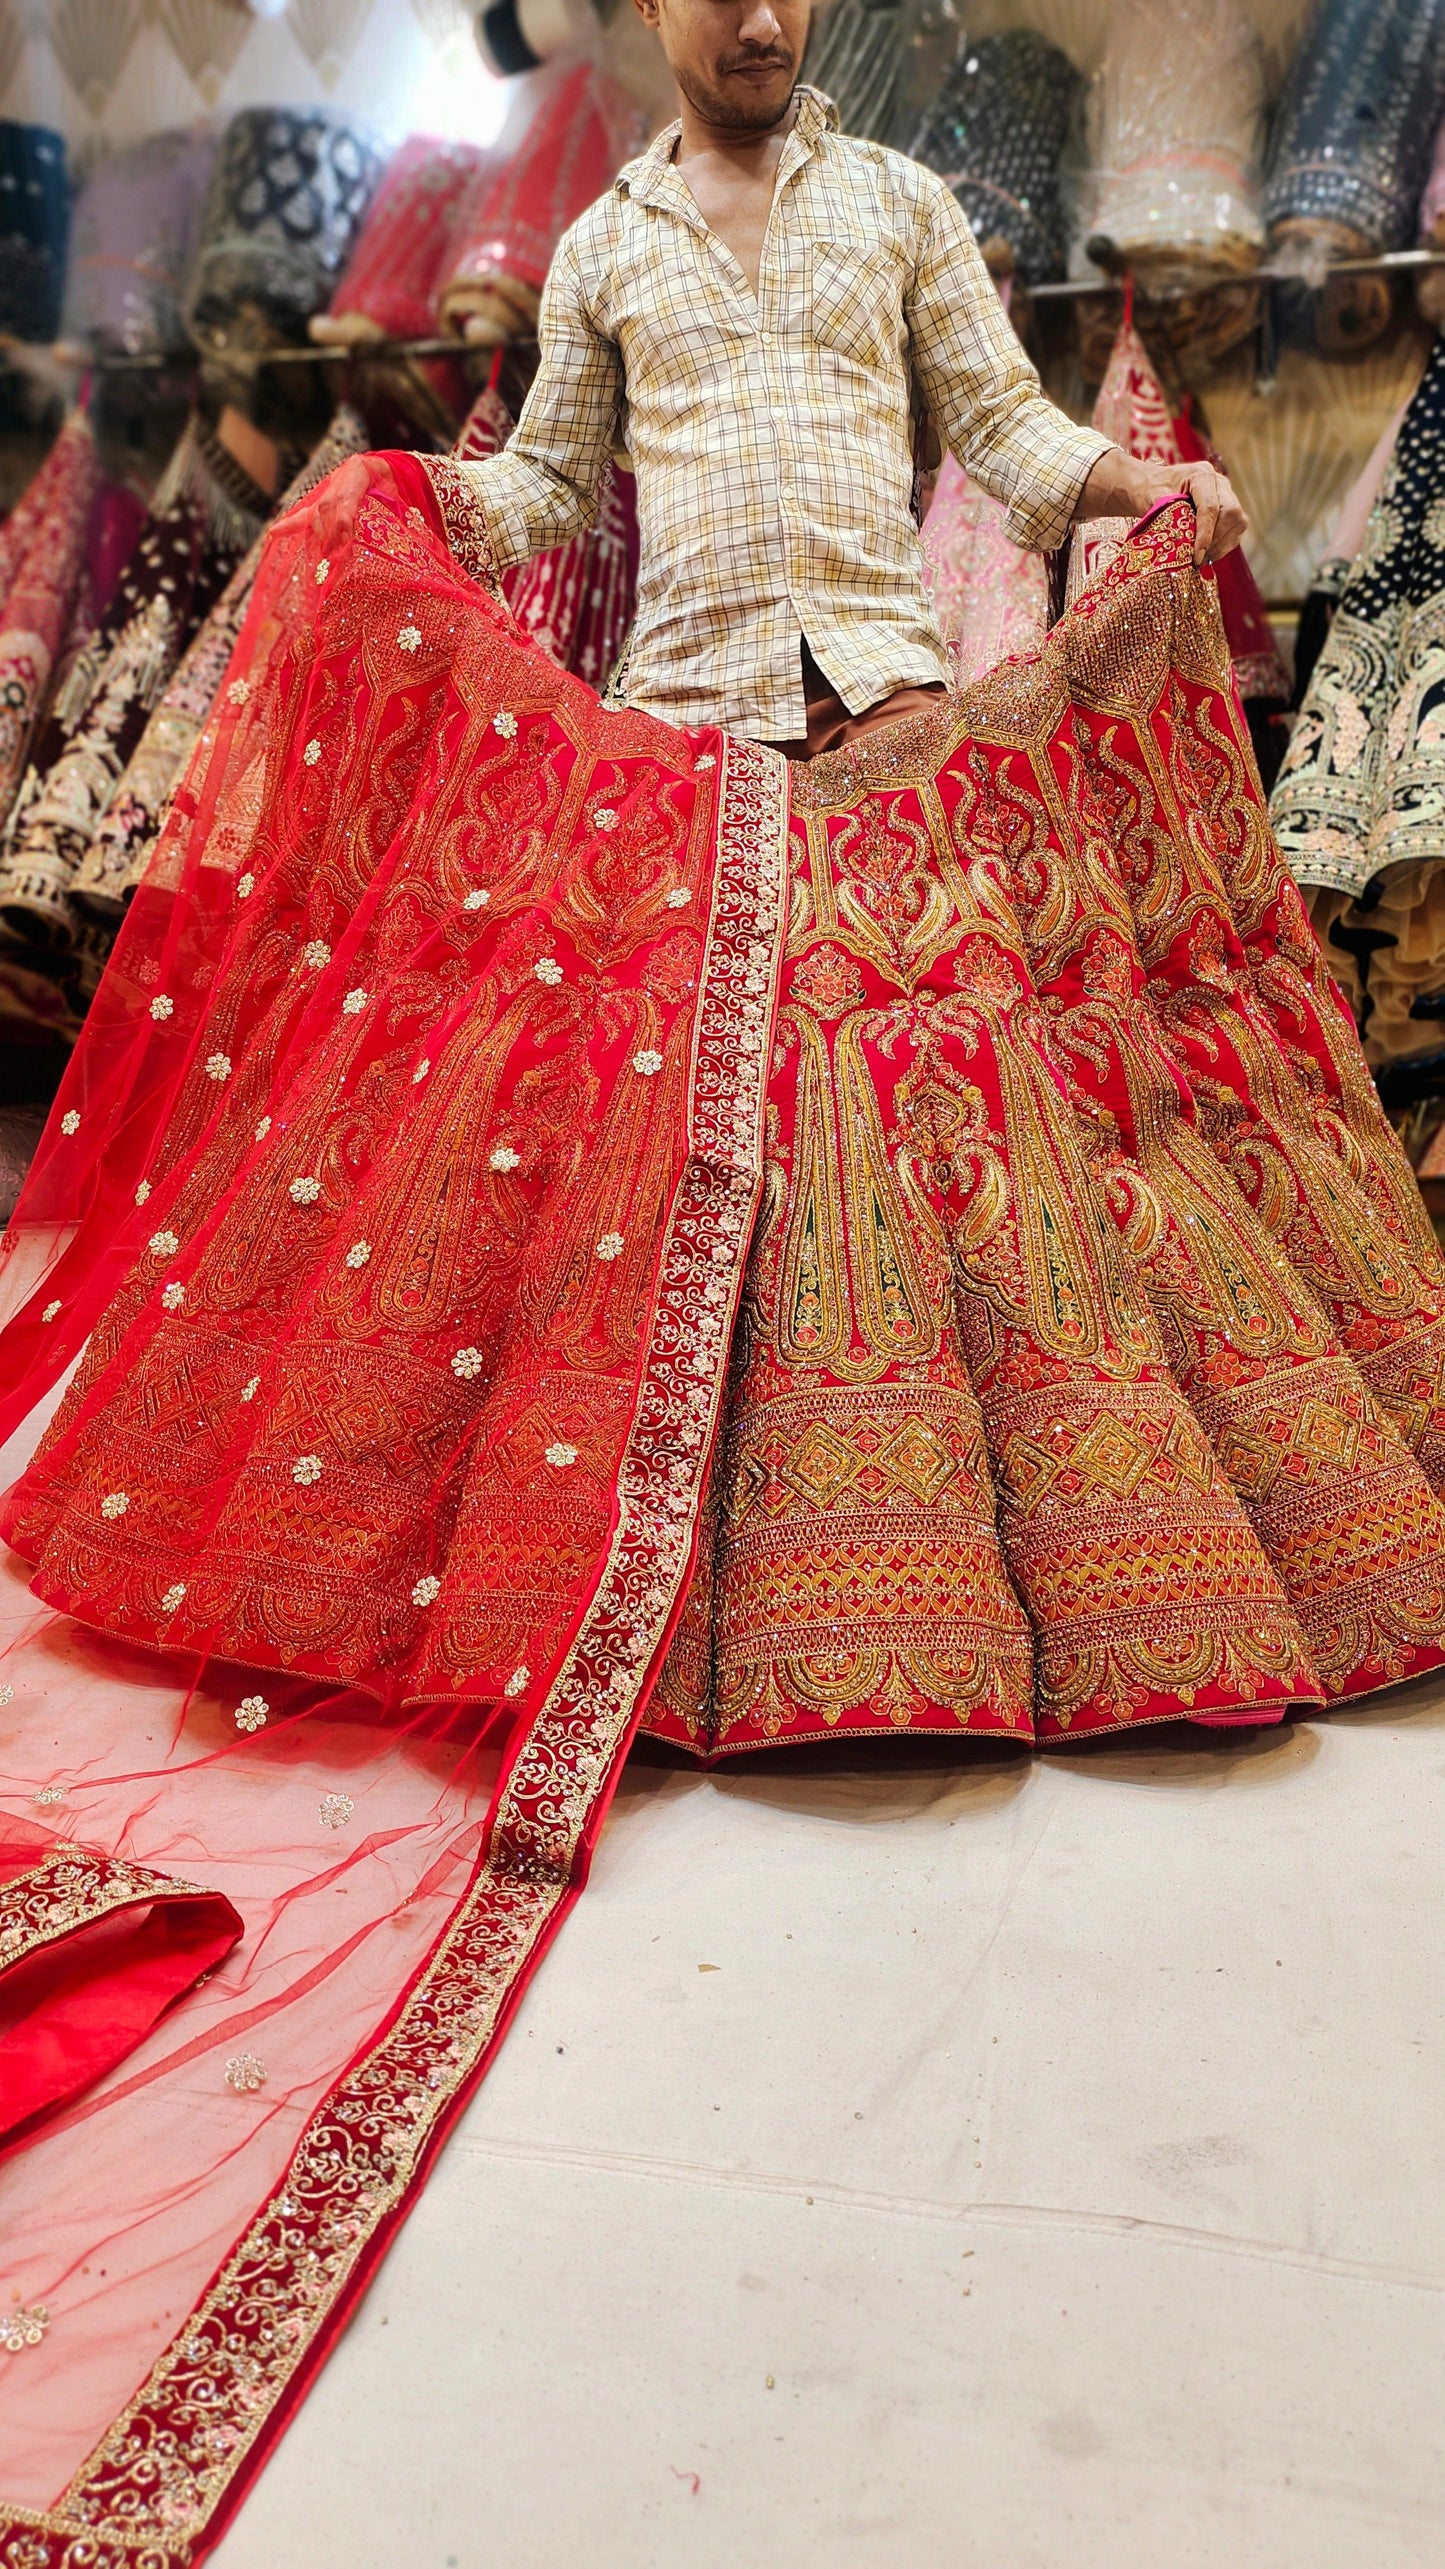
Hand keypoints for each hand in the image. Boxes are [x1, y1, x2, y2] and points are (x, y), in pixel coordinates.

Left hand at [1076, 447, 1248, 565]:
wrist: (1152, 487)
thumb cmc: (1150, 492)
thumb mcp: (1154, 501)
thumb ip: (1170, 518)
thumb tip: (1184, 545)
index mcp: (1201, 474)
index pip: (1211, 506)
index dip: (1206, 534)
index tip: (1197, 556)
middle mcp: (1219, 483)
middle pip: (1231, 513)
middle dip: (1215, 541)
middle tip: (1196, 560)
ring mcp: (1227, 495)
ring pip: (1238, 523)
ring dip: (1220, 546)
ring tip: (1199, 560)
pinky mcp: (1229, 510)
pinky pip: (1235, 531)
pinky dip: (1222, 547)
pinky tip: (1206, 556)